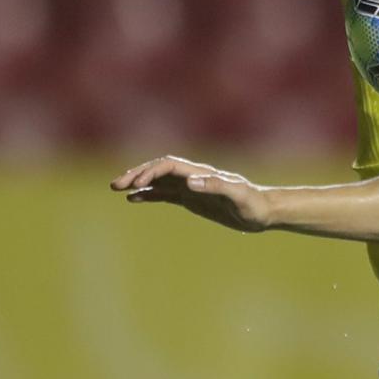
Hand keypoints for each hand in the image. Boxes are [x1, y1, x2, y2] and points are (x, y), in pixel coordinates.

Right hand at [111, 155, 271, 232]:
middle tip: (115, 185)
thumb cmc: (254, 204)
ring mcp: (191, 188)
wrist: (264, 212)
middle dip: (136, 175)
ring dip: (137, 183)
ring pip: (158, 181)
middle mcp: (193, 177)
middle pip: (158, 170)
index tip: (136, 185)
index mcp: (201, 173)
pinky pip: (164, 194)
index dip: (151, 172)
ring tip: (117, 189)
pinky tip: (133, 200)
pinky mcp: (192, 199)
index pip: (169, 166)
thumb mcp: (238, 196)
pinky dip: (148, 195)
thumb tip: (189, 182)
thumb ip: (216, 187)